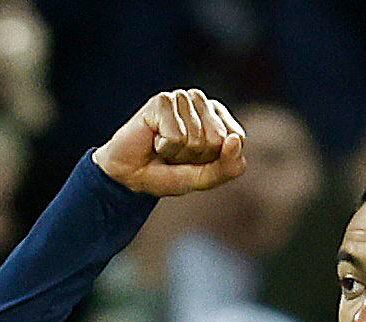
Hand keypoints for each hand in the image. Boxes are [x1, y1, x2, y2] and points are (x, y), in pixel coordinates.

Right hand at [93, 89, 246, 196]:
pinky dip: (164, 147)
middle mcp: (201, 102)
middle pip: (218, 139)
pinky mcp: (163, 100)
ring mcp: (181, 98)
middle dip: (196, 157)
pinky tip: (154, 139)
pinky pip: (176, 136)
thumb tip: (234, 140)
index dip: (215, 159)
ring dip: (178, 153)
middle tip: (176, 154)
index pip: (236, 140)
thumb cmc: (167, 173)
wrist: (129, 175)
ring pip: (196, 138)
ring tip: (164, 147)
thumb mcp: (203, 179)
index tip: (195, 160)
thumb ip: (227, 167)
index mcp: (218, 116)